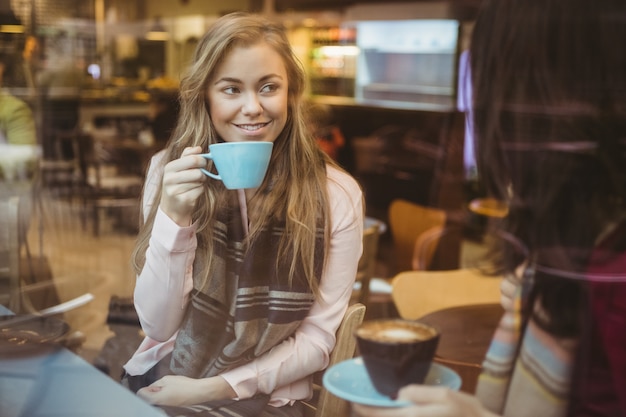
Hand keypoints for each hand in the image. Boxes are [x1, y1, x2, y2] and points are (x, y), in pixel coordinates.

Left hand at [137, 375, 235, 406]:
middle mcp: (158, 405)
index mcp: (155, 399)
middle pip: (147, 398)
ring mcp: (165, 407)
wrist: (198, 392)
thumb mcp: (167, 379)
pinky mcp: (171, 407)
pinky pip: (163, 401)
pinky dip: (165, 396)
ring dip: (158, 393)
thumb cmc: (183, 385)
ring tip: (168, 387)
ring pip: (156, 400)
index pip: (140, 394)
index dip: (145, 387)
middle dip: (151, 391)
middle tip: (161, 385)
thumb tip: (150, 388)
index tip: (152, 384)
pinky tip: (173, 391)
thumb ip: (156, 384)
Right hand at [159, 146, 207, 225]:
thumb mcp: (179, 169)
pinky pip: (200, 190)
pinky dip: (200, 191)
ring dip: (201, 183)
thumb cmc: (178, 185)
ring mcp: (175, 190)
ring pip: (200, 181)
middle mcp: (169, 178)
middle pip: (198, 171)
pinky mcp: (183, 200)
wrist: (172, 208)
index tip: (203, 164)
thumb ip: (187, 156)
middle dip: (203, 173)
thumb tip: (198, 147)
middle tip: (202, 175)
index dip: (202, 161)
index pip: (192, 159)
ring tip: (194, 185)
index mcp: (169, 167)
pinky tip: (193, 193)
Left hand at [351, 385, 498, 416]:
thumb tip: (398, 393)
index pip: (378, 416)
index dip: (362, 409)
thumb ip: (419, 393)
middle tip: (361, 406)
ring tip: (375, 411)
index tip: (353, 402)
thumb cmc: (469, 414)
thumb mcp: (446, 395)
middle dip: (370, 415)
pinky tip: (394, 413)